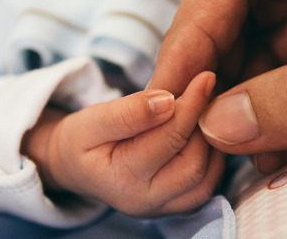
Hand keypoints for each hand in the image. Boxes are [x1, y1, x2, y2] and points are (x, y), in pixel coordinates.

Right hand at [22, 72, 224, 216]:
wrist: (74, 166)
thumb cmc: (82, 139)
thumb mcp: (93, 120)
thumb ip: (128, 112)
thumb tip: (168, 101)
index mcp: (122, 179)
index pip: (168, 139)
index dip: (191, 105)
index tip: (205, 77)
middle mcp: (145, 202)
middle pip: (193, 164)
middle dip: (204, 126)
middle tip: (207, 93)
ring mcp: (162, 209)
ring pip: (206, 179)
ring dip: (212, 143)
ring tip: (205, 111)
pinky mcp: (174, 207)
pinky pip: (206, 186)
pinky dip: (212, 159)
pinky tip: (203, 133)